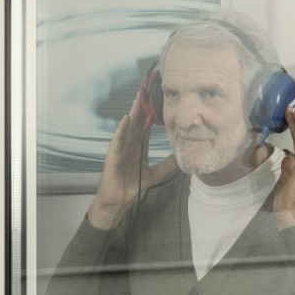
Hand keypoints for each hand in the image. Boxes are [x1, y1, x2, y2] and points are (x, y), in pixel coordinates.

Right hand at [86, 91, 179, 229]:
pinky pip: (117, 141)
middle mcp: (129, 147)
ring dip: (132, 114)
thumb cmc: (132, 188)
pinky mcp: (113, 156)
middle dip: (141, 108)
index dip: (151, 116)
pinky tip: (126, 120)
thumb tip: (180, 157)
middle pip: (136, 124)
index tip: (157, 102)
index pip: (145, 128)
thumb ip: (167, 166)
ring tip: (137, 100)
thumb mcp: (155, 175)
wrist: (119, 202)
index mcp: (138, 149)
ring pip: (127, 128)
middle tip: (147, 92)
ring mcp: (120, 150)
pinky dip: (121, 130)